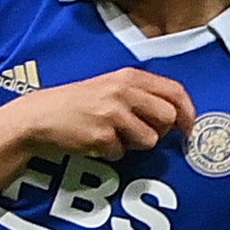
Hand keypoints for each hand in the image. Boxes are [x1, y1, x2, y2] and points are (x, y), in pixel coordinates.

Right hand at [7, 68, 194, 159]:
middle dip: (160, 131)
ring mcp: (112, 114)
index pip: (175, 91)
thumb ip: (143, 95)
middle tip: (142, 134)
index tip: (188, 128)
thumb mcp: (112, 86)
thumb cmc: (80, 102)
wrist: (41, 115)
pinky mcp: (101, 136)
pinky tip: (96, 142)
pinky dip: (112, 153)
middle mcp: (123, 91)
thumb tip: (177, 116)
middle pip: (168, 118)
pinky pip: (122, 153)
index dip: (188, 112)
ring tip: (114, 136)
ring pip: (150, 140)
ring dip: (135, 144)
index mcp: (129, 76)